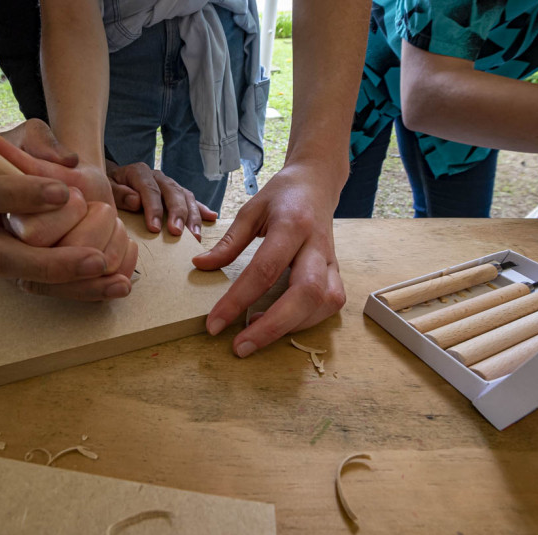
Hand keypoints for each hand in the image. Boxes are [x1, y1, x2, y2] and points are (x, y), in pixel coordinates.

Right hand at [0, 124, 134, 300]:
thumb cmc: (2, 162)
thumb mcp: (18, 139)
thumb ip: (40, 142)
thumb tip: (68, 161)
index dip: (20, 195)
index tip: (64, 191)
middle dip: (49, 261)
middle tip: (96, 258)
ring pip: (26, 281)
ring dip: (73, 284)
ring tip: (115, 280)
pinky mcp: (15, 276)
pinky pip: (47, 291)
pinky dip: (83, 290)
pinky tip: (115, 285)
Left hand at [107, 161, 216, 239]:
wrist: (112, 178)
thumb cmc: (107, 187)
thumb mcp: (105, 188)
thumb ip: (118, 193)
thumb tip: (136, 201)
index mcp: (139, 173)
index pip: (149, 190)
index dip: (153, 209)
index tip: (155, 228)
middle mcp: (157, 176)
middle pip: (172, 192)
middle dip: (177, 213)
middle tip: (178, 232)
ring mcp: (168, 184)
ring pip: (185, 196)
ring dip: (192, 216)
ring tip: (195, 235)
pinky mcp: (176, 192)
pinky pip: (191, 199)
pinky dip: (201, 209)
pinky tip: (212, 217)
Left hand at [191, 163, 346, 356]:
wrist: (317, 182)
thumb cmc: (281, 196)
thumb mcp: (250, 210)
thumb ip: (228, 242)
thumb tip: (200, 267)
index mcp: (291, 225)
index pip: (264, 270)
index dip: (237, 301)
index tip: (214, 324)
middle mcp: (317, 245)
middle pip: (305, 293)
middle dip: (272, 327)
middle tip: (240, 347)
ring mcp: (332, 260)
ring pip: (324, 303)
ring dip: (291, 327)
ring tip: (255, 335)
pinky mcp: (337, 272)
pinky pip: (331, 304)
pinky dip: (306, 322)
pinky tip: (280, 325)